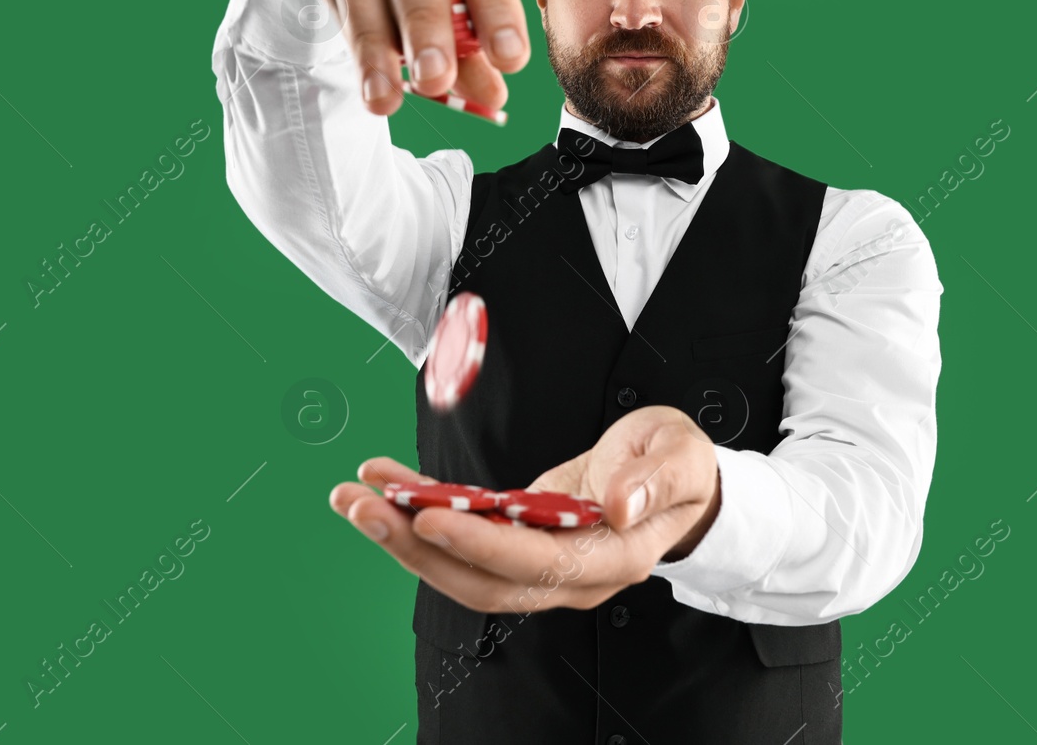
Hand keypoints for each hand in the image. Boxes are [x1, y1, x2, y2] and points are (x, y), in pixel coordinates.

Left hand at [327, 407, 721, 613]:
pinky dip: (420, 511)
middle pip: (480, 580)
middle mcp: (567, 573)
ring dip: (402, 535)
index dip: (478, 545)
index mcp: (610, 555)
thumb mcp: (682, 456)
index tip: (430, 517)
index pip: (535, 563)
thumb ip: (658, 480)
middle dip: (415, 547)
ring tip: (354, 496)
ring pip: (461, 568)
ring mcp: (539, 563)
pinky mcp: (518, 541)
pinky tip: (386, 484)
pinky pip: (463, 537)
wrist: (677, 481)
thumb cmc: (681, 466)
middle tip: (362, 506)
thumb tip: (621, 503)